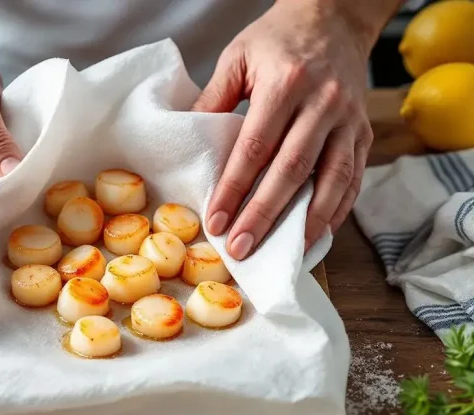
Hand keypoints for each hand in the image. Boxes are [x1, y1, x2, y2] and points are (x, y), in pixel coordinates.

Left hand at [193, 0, 377, 259]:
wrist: (335, 17)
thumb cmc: (278, 39)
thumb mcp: (237, 57)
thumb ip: (214, 99)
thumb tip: (189, 143)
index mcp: (286, 83)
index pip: (255, 147)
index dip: (235, 188)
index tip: (216, 221)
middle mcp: (323, 103)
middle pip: (291, 170)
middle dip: (264, 214)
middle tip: (241, 248)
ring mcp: (349, 119)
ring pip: (331, 179)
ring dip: (306, 220)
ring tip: (285, 252)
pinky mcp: (364, 131)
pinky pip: (354, 177)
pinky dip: (338, 208)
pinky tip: (318, 232)